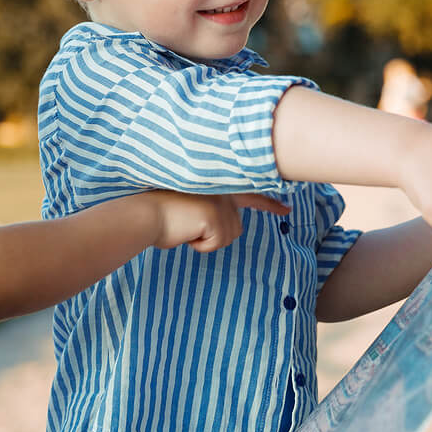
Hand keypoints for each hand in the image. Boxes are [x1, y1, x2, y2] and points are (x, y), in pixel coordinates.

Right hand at [148, 191, 290, 252]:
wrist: (144, 214)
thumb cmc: (157, 215)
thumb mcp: (187, 210)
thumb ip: (207, 214)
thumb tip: (213, 228)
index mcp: (216, 186)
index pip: (249, 195)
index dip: (268, 204)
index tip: (287, 210)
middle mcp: (223, 191)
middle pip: (234, 228)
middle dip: (214, 236)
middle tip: (191, 230)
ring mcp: (221, 202)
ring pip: (227, 237)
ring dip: (204, 240)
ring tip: (183, 227)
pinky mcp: (217, 216)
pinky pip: (216, 243)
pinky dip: (200, 245)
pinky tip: (185, 232)